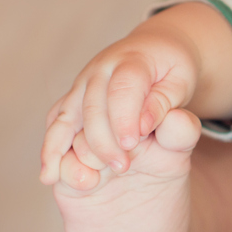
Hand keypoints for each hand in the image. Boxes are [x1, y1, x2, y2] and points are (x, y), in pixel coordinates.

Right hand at [40, 1, 231, 184]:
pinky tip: (50, 175)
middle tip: (123, 166)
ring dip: (73, 149)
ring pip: (67, 117)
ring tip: (87, 180)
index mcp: (132, 61)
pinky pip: (55, 125)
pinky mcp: (70, 101)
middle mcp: (100, 70)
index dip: (123, 117)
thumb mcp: (181, 82)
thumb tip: (143, 125)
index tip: (131, 144)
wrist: (154, 51)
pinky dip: (51, 150)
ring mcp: (80, 86)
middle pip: (92, 106)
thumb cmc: (173, 71)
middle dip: (104, 140)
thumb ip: (164, 103)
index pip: (122, 88)